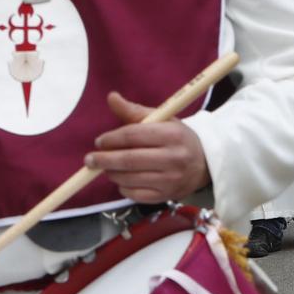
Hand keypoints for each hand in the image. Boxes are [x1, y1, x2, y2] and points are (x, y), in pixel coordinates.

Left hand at [87, 92, 211, 201]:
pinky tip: (122, 180)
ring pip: (130, 178)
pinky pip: (136, 195)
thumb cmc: (177, 138)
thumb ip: (134, 111)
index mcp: (172, 134)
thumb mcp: (161, 120)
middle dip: (105, 160)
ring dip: (112, 173)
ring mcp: (170, 180)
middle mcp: (173, 158)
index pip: (134, 136)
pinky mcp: (166, 196)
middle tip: (90, 160)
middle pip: (130, 160)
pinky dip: (123, 187)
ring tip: (106, 168)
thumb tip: (111, 97)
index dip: (112, 139)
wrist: (204, 164)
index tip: (99, 141)